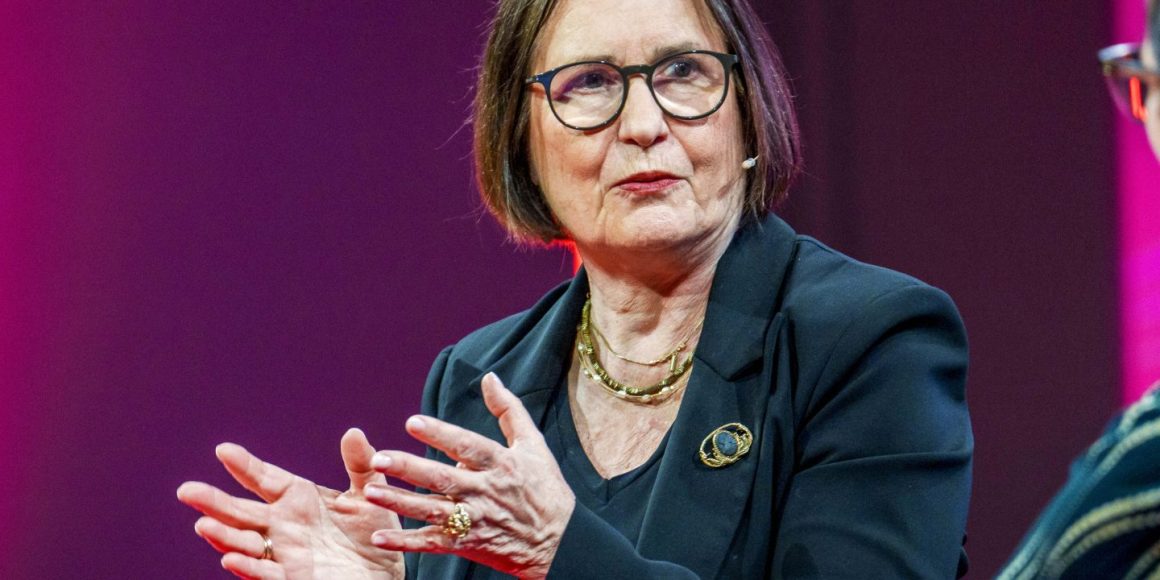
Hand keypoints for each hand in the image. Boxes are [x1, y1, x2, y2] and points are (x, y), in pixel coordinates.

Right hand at [177, 428, 404, 578]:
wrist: (385, 574)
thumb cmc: (373, 532)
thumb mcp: (370, 495)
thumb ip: (361, 465)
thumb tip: (354, 432)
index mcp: (298, 498)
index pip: (264, 478)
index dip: (245, 466)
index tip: (224, 450)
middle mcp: (283, 524)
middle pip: (242, 511)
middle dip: (214, 502)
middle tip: (186, 490)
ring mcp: (284, 553)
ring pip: (244, 544)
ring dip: (224, 536)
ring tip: (204, 525)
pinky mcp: (292, 579)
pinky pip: (265, 574)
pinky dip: (248, 567)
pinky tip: (230, 559)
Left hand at [364, 373, 574, 579]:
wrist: (561, 540)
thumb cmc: (545, 487)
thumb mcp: (533, 444)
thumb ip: (509, 409)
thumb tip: (489, 378)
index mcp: (501, 464)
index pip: (467, 446)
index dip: (440, 434)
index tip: (412, 422)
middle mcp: (485, 492)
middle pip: (443, 479)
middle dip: (411, 469)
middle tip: (380, 459)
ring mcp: (475, 520)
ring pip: (432, 511)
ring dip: (401, 503)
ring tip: (372, 492)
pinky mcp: (468, 544)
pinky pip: (433, 544)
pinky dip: (407, 543)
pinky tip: (380, 538)